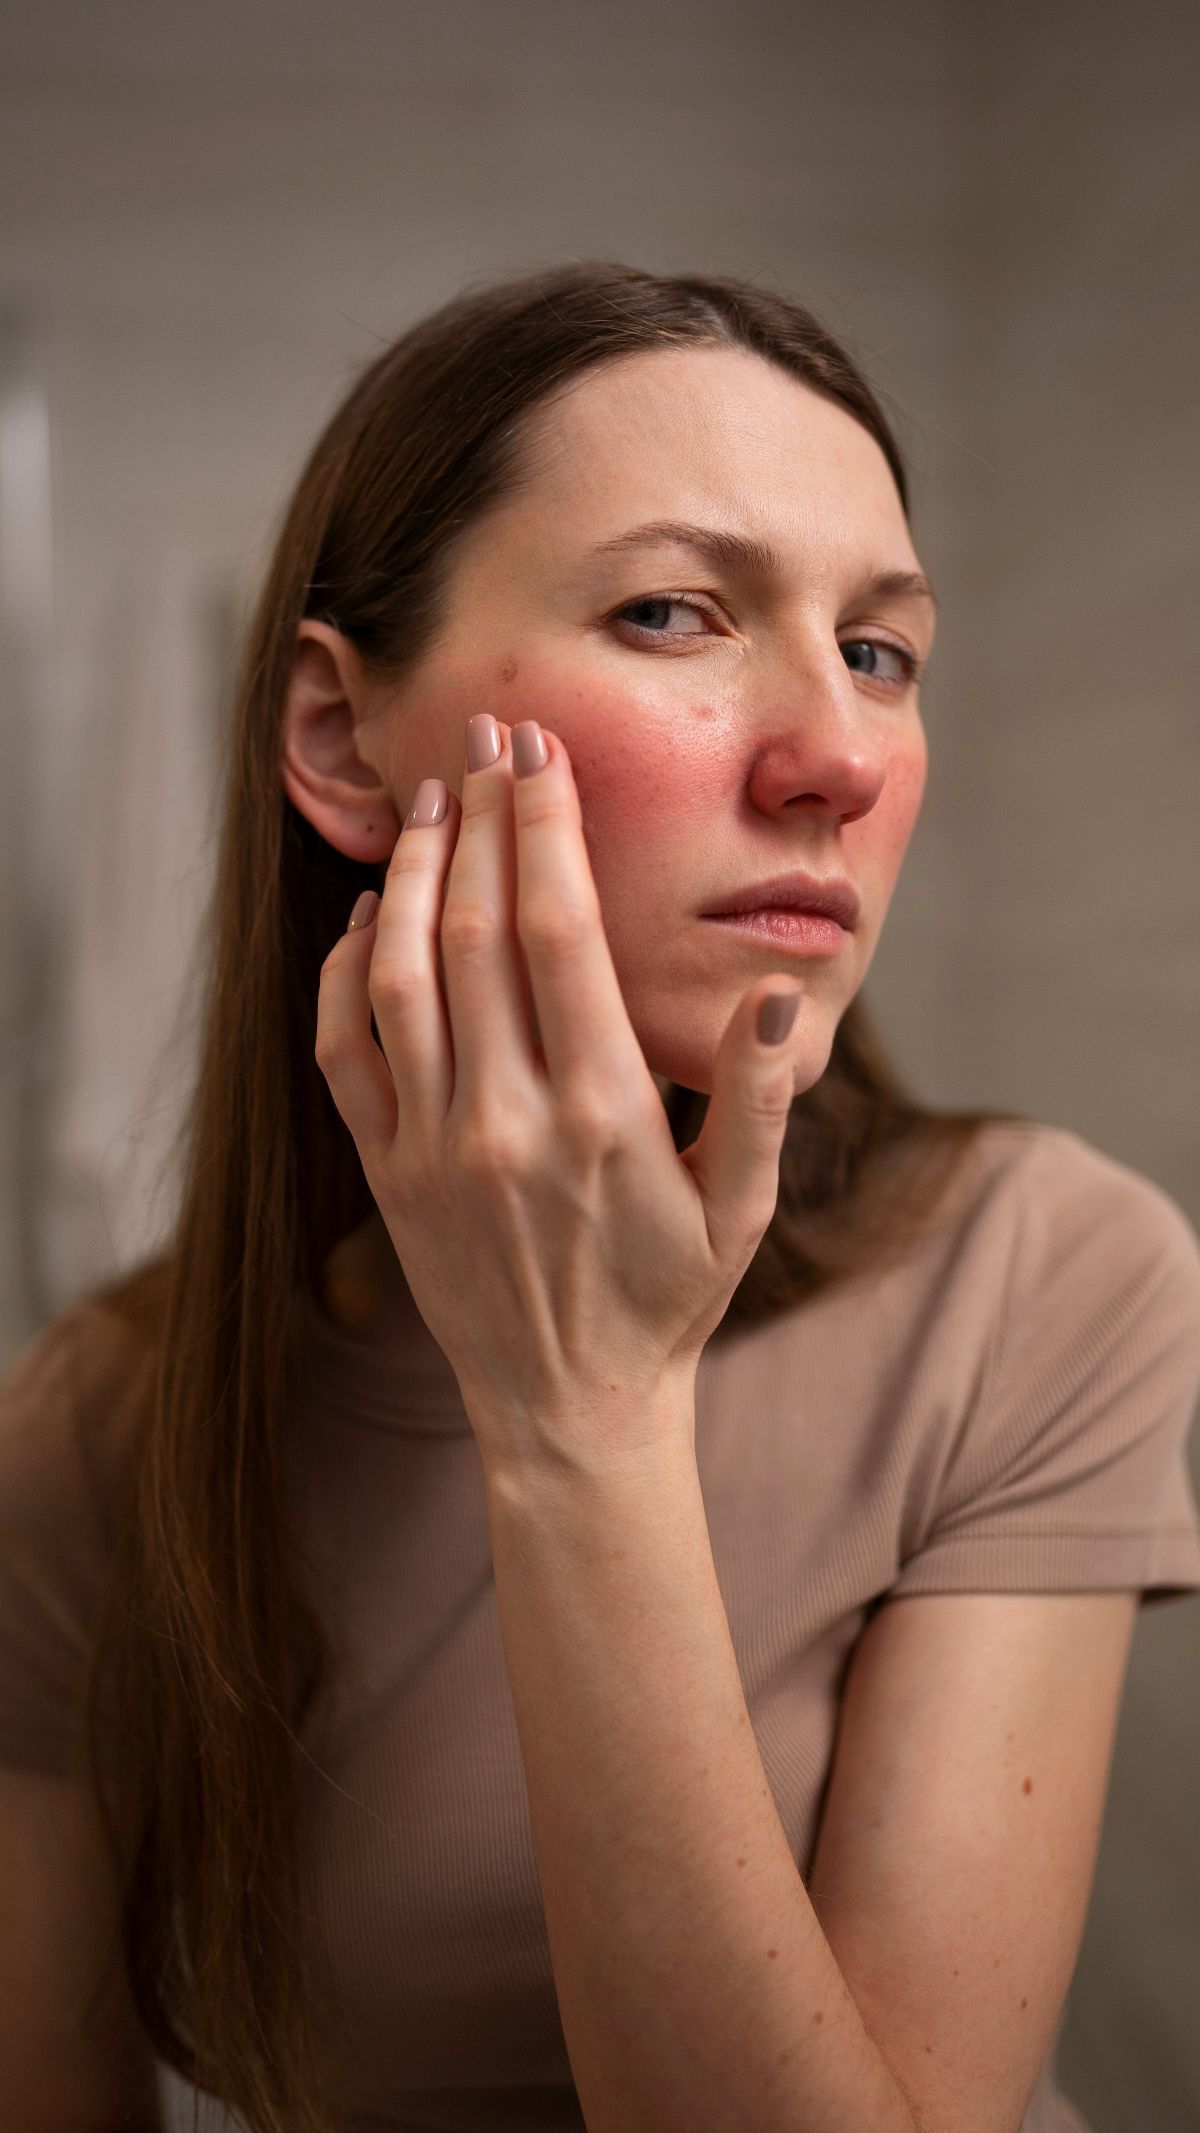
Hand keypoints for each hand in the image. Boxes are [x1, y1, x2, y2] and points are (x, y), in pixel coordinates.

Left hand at [315, 713, 806, 1480]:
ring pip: (399, 971)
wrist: (571, 1408)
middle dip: (477, 815)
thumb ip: (761, 1097)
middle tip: (483, 737)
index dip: (543, 825)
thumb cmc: (670, 1298)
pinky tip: (371, 912)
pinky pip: (346, 1046)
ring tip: (428, 802)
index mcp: (601, 1111)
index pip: (556, 928)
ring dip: (408, 872)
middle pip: (472, 925)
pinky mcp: (384, 1172)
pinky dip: (346, 967)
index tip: (539, 752)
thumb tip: (782, 991)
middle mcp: (505, 1117)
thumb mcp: (746, 1207)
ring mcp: (432, 1144)